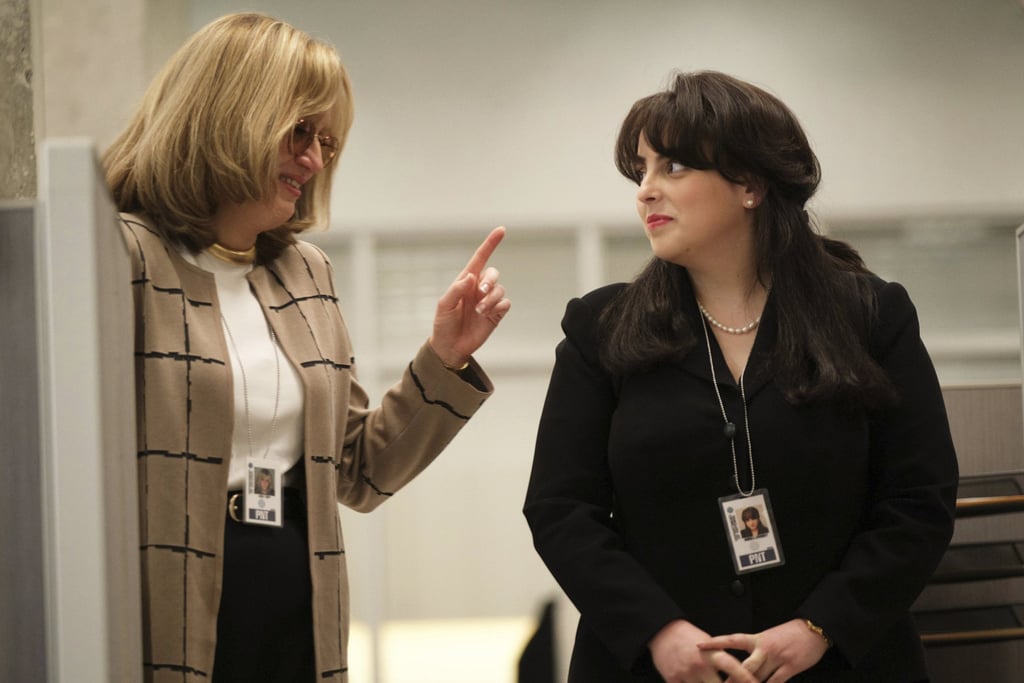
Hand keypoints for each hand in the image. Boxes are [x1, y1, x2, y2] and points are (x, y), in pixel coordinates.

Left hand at [428, 226, 510, 367]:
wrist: (450, 346)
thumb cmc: (443, 323)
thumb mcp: (443, 305)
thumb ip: (456, 289)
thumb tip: (471, 277)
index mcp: (465, 281)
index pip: (480, 258)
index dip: (490, 244)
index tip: (501, 230)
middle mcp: (479, 288)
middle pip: (493, 273)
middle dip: (489, 281)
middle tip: (481, 293)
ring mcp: (488, 301)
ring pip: (500, 289)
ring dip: (491, 299)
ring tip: (480, 311)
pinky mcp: (496, 313)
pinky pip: (505, 303)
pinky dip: (497, 306)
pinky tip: (488, 315)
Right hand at [649, 620, 755, 682]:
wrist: (662, 633)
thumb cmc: (689, 638)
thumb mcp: (709, 643)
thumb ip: (722, 659)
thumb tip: (740, 674)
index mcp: (710, 654)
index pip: (732, 667)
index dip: (746, 677)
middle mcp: (699, 665)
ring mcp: (685, 675)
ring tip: (711, 682)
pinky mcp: (673, 680)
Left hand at [697, 619, 828, 682]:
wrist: (813, 630)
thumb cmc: (789, 634)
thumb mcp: (769, 638)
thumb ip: (756, 651)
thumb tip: (742, 666)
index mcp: (757, 639)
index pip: (732, 640)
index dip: (716, 643)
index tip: (700, 647)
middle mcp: (765, 648)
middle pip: (744, 666)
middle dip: (731, 679)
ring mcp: (778, 658)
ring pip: (758, 677)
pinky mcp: (791, 667)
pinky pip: (776, 682)